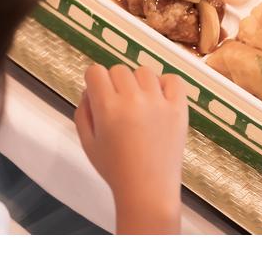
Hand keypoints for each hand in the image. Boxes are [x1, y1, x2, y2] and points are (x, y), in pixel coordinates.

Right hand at [74, 64, 187, 233]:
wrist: (148, 191)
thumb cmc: (115, 169)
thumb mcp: (87, 142)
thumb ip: (83, 111)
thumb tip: (90, 89)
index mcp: (107, 108)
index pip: (95, 71)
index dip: (94, 82)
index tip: (98, 94)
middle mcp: (133, 100)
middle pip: (118, 69)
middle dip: (114, 84)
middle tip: (118, 107)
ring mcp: (158, 103)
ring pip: (144, 71)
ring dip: (138, 84)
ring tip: (139, 105)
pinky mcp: (178, 109)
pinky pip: (172, 79)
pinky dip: (165, 84)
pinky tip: (158, 100)